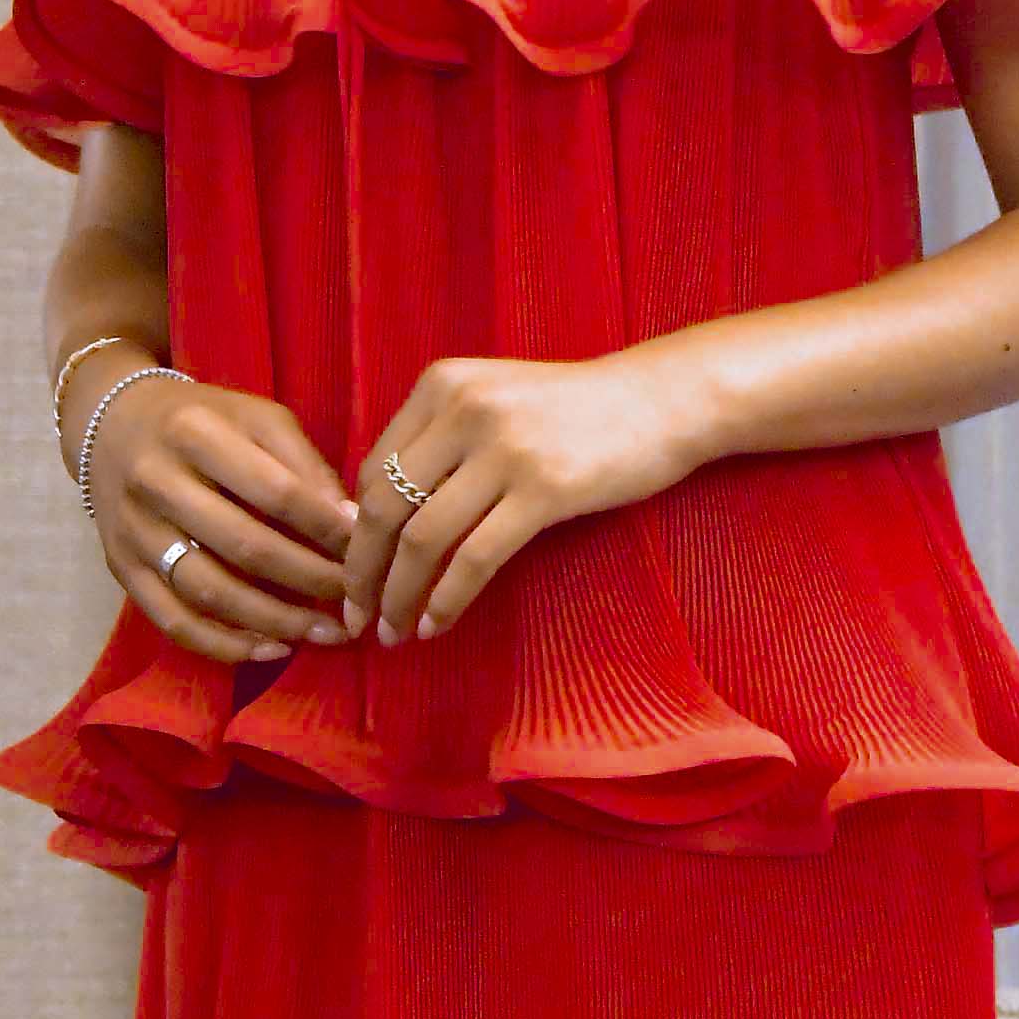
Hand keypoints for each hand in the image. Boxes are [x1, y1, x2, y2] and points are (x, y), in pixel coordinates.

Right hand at [77, 369, 358, 664]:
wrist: (111, 425)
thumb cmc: (201, 421)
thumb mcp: (256, 417)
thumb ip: (303, 465)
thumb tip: (351, 526)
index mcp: (196, 433)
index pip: (276, 492)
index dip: (326, 529)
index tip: (365, 550)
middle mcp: (157, 482)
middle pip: (246, 547)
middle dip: (311, 581)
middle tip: (355, 602)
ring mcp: (134, 531)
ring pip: (210, 591)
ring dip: (276, 621)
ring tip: (326, 633)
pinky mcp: (121, 569)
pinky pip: (175, 621)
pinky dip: (226, 645)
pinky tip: (272, 650)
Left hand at [347, 345, 704, 641]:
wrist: (664, 399)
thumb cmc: (576, 411)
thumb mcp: (494, 402)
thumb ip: (439, 442)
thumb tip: (376, 517)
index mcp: (441, 386)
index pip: (372, 471)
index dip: (354, 532)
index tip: (355, 575)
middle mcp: (463, 410)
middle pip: (383, 508)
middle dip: (361, 573)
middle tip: (355, 616)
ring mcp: (504, 448)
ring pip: (422, 540)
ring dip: (398, 597)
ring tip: (393, 632)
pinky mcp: (544, 489)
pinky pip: (475, 559)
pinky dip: (447, 600)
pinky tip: (436, 625)